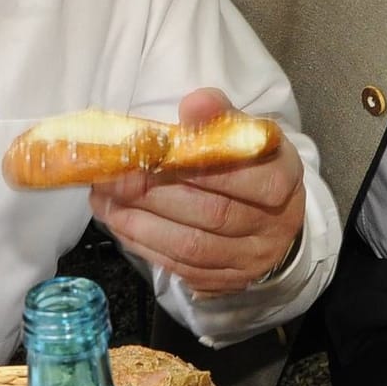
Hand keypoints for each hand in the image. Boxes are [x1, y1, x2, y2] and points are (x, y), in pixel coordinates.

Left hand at [89, 89, 304, 295]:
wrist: (273, 217)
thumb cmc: (251, 165)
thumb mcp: (244, 134)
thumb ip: (218, 117)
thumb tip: (194, 103)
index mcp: (282, 178)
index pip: (241, 175)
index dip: (193, 165)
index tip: (150, 149)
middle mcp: (272, 224)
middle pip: (211, 214)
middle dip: (153, 193)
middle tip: (112, 176)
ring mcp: (249, 258)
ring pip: (191, 246)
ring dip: (140, 223)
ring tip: (104, 200)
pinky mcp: (225, 281)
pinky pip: (181, 267)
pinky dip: (144, 245)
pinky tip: (120, 223)